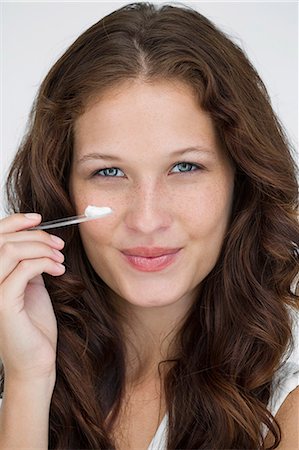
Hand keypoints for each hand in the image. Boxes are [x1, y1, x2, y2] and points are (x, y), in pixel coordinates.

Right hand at [0, 213, 64, 380]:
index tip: (39, 219)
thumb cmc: (34, 325)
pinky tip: (59, 270)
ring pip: (11, 250)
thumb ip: (27, 262)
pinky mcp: (2, 303)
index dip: (15, 222)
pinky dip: (45, 263)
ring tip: (60, 258)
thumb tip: (37, 239)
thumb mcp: (31, 284)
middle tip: (58, 244)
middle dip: (36, 235)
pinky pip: (23, 269)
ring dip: (41, 247)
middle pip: (3, 240)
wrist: (36, 361)